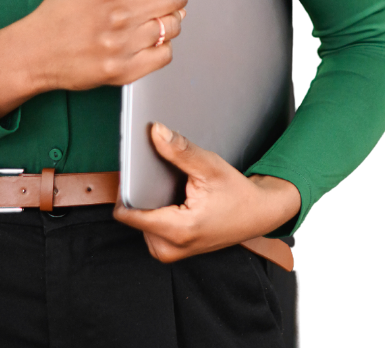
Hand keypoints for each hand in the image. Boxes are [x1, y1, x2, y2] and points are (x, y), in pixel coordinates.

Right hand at [24, 0, 190, 91]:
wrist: (35, 50)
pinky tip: (144, 40)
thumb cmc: (61, 7)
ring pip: (173, 27)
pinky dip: (160, 48)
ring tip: (150, 18)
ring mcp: (122, 43)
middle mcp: (119, 13)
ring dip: (168, 21)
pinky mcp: (124, 70)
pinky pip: (165, 55)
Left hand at [112, 122, 301, 263]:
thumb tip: (156, 132)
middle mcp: (171, 248)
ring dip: (150, 204)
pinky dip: (156, 213)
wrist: (257, 215)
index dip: (127, 189)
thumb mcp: (210, 167)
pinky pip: (150, 229)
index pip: (129, 215)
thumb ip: (180, 151)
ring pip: (139, 223)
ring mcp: (171, 252)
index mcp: (179, 230)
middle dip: (141, 195)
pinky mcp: (172, 251)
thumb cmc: (237, 194)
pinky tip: (173, 201)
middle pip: (133, 217)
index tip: (132, 170)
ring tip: (172, 191)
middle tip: (162, 180)